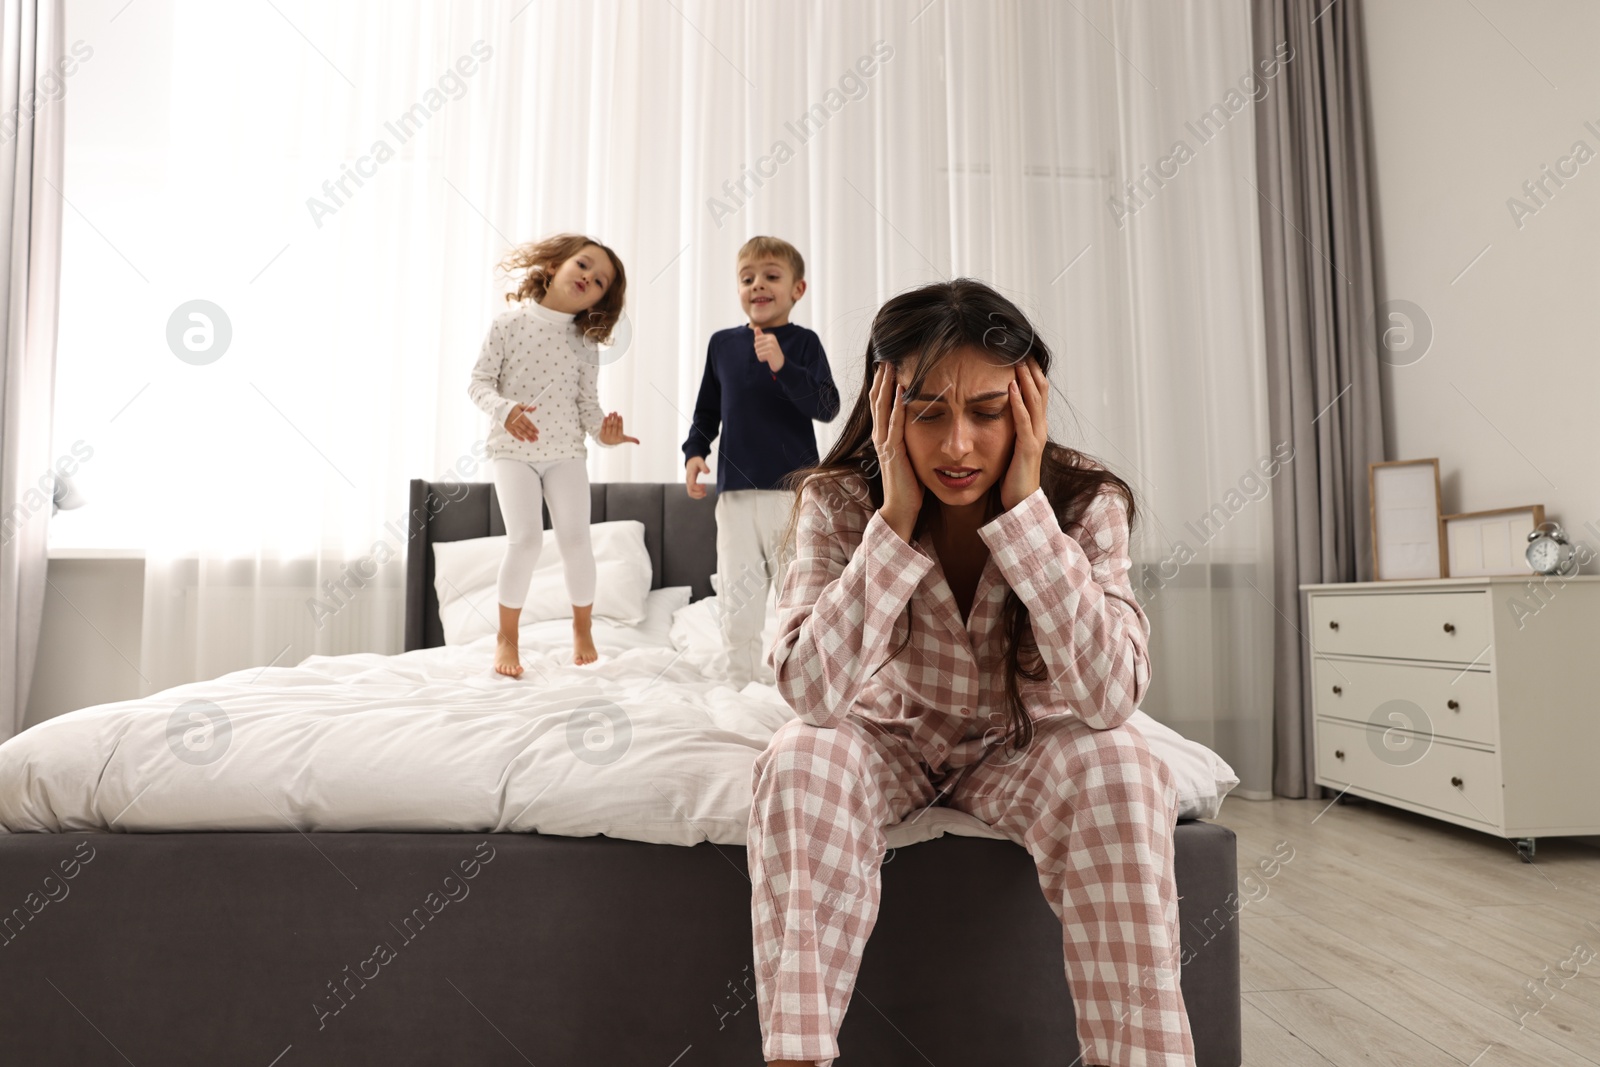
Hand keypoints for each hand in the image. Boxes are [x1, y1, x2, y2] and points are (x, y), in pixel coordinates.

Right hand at [505, 404, 538, 441]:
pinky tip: (523, 440)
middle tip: (536, 439)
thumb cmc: (511, 407)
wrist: (501, 409)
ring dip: (527, 437)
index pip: (528, 423)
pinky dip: (518, 437)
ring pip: (521, 432)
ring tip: (532, 441)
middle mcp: (516, 421)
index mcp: (520, 416)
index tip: (537, 432)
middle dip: (532, 434)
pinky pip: (514, 434)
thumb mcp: (520, 406)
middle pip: (525, 429)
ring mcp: (512, 425)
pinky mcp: (508, 428)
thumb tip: (535, 407)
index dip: (533, 428)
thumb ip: (528, 408)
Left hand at [598, 411, 639, 445]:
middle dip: (615, 419)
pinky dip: (604, 422)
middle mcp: (613, 437)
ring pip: (609, 426)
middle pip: (614, 426)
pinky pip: (603, 427)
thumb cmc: (617, 439)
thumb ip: (631, 439)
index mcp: (619, 438)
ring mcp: (607, 436)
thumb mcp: (624, 439)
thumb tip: (639, 443)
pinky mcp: (602, 434)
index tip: (620, 416)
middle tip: (615, 412)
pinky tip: (606, 417)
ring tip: (611, 413)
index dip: (620, 422)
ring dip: (610, 419)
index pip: (620, 428)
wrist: (606, 443)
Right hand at [685, 455, 709, 498]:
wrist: (691, 461)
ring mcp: (688, 483)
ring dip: (698, 495)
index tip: (705, 485)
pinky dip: (697, 495)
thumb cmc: (696, 461)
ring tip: (704, 493)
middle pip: (690, 491)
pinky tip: (702, 493)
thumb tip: (708, 472)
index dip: (698, 487)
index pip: (692, 485)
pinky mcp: (690, 485)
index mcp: (690, 475)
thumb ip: (704, 466)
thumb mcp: (700, 461)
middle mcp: (688, 480)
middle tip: (705, 492)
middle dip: (698, 493)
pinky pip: (691, 492)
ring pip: (690, 493)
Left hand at [751, 325, 784, 372]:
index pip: (756, 339)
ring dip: (760, 355)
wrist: (780, 363)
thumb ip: (760, 335)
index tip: (765, 348)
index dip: (758, 345)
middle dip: (758, 351)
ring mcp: (771, 346)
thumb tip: (756, 327)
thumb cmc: (772, 352)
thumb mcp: (766, 343)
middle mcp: (772, 340)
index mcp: (771, 336)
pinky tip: (767, 359)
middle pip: (756, 345)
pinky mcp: (770, 353)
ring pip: (757, 351)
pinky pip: (759, 356)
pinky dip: (761, 359)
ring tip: (767, 356)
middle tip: (766, 353)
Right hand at [870, 362, 921, 541]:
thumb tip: (920, 422)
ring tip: (889, 366)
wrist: (902, 508)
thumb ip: (910, 438)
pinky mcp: (893, 452)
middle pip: (877, 400)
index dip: (882, 384)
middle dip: (881, 378)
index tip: (888, 364)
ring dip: (886, 386)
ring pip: (882, 408)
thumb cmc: (909, 484)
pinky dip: (896, 407)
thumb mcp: (910, 454)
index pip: (880, 404)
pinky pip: (894, 425)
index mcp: (884, 437)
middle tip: (886, 357)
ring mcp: (885, 444)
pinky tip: (900, 392)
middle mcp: (880, 437)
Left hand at [1001, 358, 1048, 510]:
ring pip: (1034, 401)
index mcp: (1036, 427)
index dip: (1031, 373)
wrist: (1021, 502)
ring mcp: (1035, 438)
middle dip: (1030, 369)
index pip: (1038, 392)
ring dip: (1025, 379)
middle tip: (1021, 348)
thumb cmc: (1013, 475)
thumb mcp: (1011, 446)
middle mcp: (1039, 428)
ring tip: (1017, 361)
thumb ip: (1009, 428)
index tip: (1021, 353)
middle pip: (1040, 391)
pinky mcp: (1027, 448)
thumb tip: (998, 410)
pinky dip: (1018, 402)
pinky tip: (1010, 387)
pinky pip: (1023, 421)